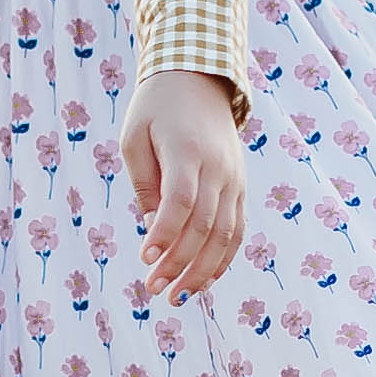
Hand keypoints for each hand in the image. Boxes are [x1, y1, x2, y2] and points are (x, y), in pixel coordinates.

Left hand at [121, 66, 247, 304]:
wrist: (200, 80)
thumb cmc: (157, 109)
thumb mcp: (135, 138)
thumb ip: (144, 184)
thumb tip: (151, 229)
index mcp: (188, 150)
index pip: (180, 201)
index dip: (164, 234)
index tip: (144, 259)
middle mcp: (218, 167)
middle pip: (204, 225)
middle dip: (179, 263)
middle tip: (153, 288)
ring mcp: (234, 179)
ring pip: (226, 235)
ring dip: (202, 271)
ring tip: (177, 296)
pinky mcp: (240, 187)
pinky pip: (237, 230)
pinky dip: (223, 259)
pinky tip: (204, 281)